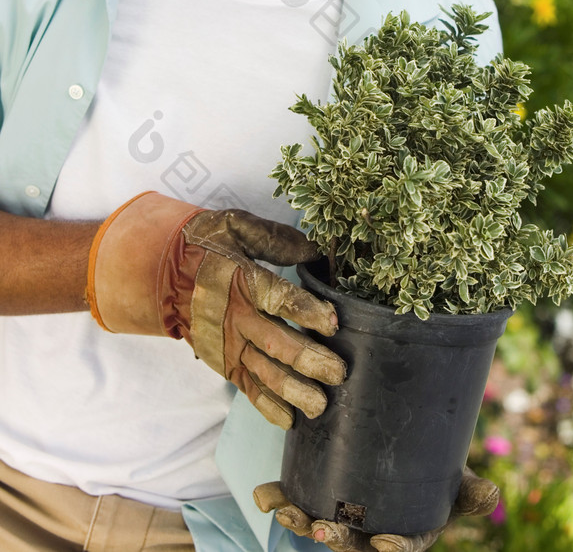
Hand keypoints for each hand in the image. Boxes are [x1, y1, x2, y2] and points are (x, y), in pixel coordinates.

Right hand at [86, 192, 345, 428]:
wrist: (160, 271)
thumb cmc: (206, 244)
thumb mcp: (235, 228)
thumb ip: (275, 240)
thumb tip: (314, 252)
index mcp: (240, 280)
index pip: (277, 298)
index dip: (305, 310)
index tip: (332, 322)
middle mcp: (234, 317)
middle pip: (275, 343)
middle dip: (308, 360)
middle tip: (338, 372)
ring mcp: (227, 344)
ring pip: (264, 372)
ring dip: (293, 390)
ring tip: (320, 405)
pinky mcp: (222, 360)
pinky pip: (247, 386)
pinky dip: (267, 405)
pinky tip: (290, 419)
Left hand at [253, 468, 499, 551]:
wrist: (404, 445)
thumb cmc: (435, 470)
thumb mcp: (455, 480)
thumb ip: (469, 491)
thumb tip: (492, 494)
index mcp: (406, 532)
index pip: (401, 548)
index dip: (394, 549)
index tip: (385, 543)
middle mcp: (370, 531)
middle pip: (350, 542)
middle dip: (335, 537)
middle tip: (324, 528)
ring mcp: (341, 515)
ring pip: (318, 524)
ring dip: (299, 519)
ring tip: (284, 509)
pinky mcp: (318, 492)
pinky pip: (295, 499)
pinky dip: (278, 497)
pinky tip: (265, 493)